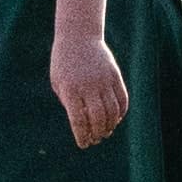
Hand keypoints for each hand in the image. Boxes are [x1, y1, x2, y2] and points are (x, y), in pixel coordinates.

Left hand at [49, 21, 129, 148]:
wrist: (78, 37)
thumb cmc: (63, 63)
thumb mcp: (58, 83)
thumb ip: (68, 103)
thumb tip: (82, 124)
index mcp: (70, 90)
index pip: (79, 120)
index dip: (82, 136)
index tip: (83, 144)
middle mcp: (88, 87)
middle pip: (98, 119)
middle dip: (98, 133)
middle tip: (96, 139)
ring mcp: (104, 81)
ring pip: (113, 111)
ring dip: (110, 125)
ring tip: (105, 131)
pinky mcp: (115, 76)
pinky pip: (123, 99)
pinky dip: (121, 113)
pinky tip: (115, 119)